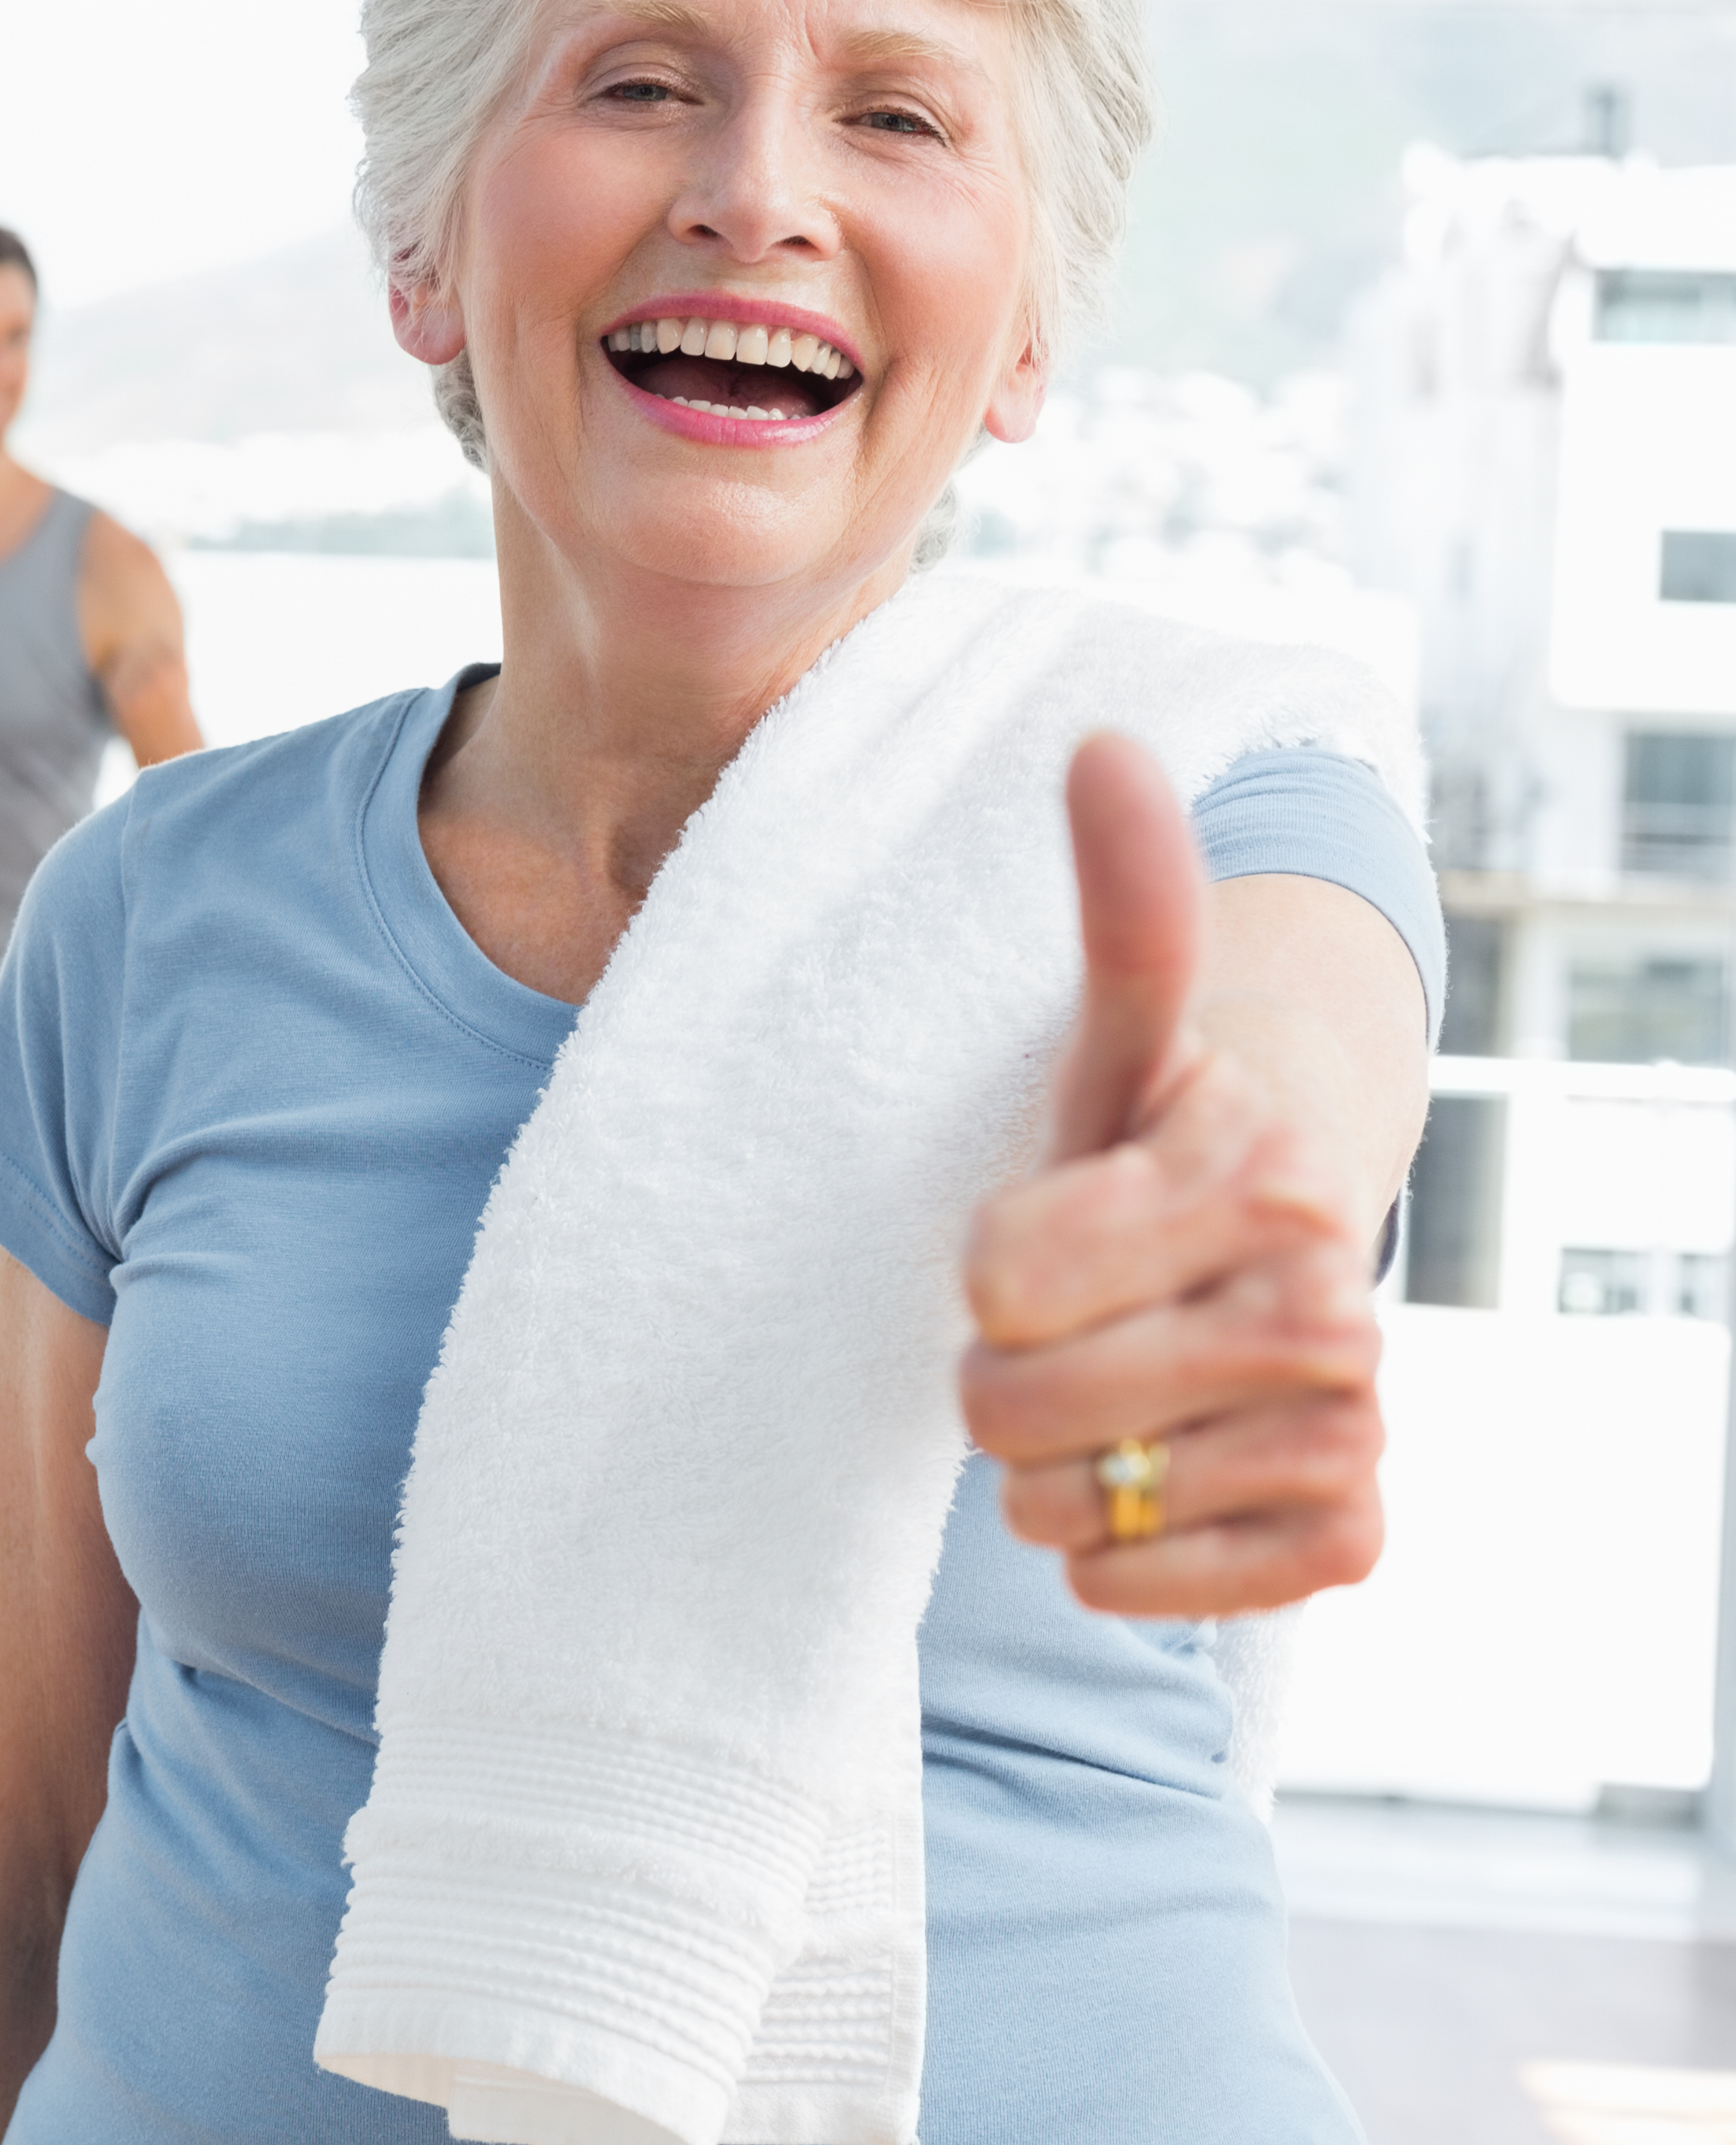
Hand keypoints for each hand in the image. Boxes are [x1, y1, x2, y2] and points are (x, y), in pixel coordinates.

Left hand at [959, 735, 1386, 1615]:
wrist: (1254, 1275)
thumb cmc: (1143, 1151)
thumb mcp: (1114, 1040)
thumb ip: (1117, 909)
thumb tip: (1104, 745)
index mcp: (1258, 1174)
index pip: (996, 1277)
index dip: (984, 1265)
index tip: (1042, 1233)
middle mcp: (1328, 1300)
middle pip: (1008, 1401)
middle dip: (998, 1372)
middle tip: (1065, 1326)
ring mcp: (1347, 1427)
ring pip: (1060, 1502)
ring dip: (1047, 1465)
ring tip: (1111, 1393)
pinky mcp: (1342, 1537)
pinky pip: (1134, 1587)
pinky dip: (1110, 1552)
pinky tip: (1156, 1476)